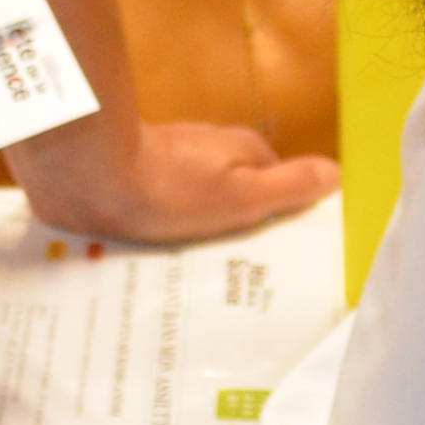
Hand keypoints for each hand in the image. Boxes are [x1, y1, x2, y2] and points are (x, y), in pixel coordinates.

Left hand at [4, 115, 338, 243]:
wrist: (86, 174)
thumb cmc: (171, 189)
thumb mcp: (241, 196)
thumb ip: (288, 186)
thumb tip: (338, 173)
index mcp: (243, 150)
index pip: (279, 185)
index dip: (283, 218)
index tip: (281, 258)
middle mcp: (210, 147)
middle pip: (237, 190)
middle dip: (238, 225)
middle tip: (236, 275)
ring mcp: (171, 157)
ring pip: (198, 198)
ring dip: (198, 228)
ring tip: (197, 277)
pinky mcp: (134, 173)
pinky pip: (161, 203)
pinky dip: (164, 225)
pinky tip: (157, 257)